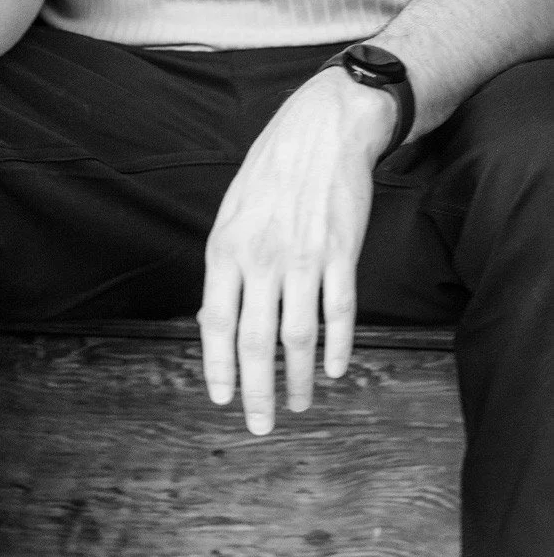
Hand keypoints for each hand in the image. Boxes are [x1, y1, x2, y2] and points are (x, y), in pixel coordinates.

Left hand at [197, 69, 392, 435]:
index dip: (219, 367)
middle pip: (256, 342)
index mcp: (224, 249)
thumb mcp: (231, 212)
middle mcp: (259, 259)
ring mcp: (302, 259)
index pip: (216, 324)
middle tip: (259, 425)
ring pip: (298, 337)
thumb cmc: (271, 171)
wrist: (321, 130)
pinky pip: (338, 314)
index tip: (222, 400)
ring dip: (296, 379)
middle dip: (255, 391)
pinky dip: (336, 348)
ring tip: (296, 404)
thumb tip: (216, 317)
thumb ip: (225, 265)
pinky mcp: (341, 255)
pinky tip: (333, 371)